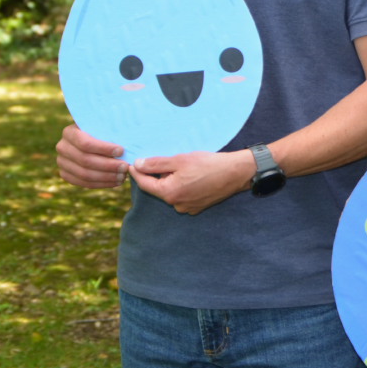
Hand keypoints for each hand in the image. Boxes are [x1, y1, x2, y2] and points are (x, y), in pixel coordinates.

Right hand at [57, 124, 127, 188]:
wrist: (89, 139)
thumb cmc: (101, 131)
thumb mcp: (103, 126)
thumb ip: (109, 130)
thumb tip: (125, 141)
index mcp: (69, 132)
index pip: (85, 143)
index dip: (103, 148)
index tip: (121, 151)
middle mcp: (62, 147)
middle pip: (85, 160)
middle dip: (107, 165)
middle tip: (125, 167)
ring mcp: (62, 162)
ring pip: (84, 174)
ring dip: (106, 177)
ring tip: (122, 176)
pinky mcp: (65, 174)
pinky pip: (83, 183)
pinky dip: (101, 184)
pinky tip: (115, 182)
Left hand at [127, 149, 255, 214]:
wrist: (235, 173)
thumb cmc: (208, 164)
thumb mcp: (179, 160)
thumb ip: (156, 164)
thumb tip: (137, 165)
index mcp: (169, 193)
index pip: (145, 184)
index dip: (137, 173)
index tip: (131, 165)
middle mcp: (176, 204)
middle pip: (159, 188)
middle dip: (160, 176)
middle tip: (168, 161)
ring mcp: (188, 208)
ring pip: (172, 192)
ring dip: (173, 181)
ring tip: (186, 169)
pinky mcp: (198, 208)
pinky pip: (183, 197)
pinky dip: (184, 187)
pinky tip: (194, 177)